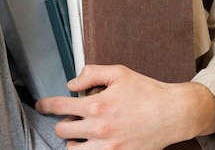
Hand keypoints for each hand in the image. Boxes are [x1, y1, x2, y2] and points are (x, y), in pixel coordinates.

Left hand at [35, 65, 214, 148]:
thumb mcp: (118, 73)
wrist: (172, 113)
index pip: (60, 107)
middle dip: (62, 122)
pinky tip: (91, 142)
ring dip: (72, 140)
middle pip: (63, 131)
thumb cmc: (147, 91)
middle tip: (69, 117)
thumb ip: (92, 74)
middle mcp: (100, 130)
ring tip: (80, 131)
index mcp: (97, 105)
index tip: (41, 105)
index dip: (46, 105)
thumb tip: (72, 83)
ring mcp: (109, 148)